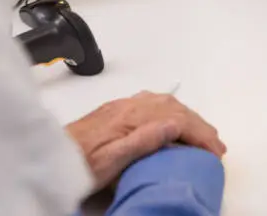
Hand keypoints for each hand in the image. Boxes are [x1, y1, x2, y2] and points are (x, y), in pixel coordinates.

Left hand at [65, 91, 225, 191]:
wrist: (50, 157)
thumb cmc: (80, 164)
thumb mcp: (112, 161)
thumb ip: (144, 140)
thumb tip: (176, 124)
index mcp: (132, 117)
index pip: (177, 121)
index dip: (200, 135)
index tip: (215, 152)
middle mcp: (130, 106)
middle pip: (175, 109)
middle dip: (200, 126)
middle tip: (216, 145)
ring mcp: (123, 105)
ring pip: (165, 103)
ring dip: (188, 116)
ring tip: (202, 133)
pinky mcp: (116, 110)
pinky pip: (152, 101)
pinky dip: (171, 108)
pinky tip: (173, 116)